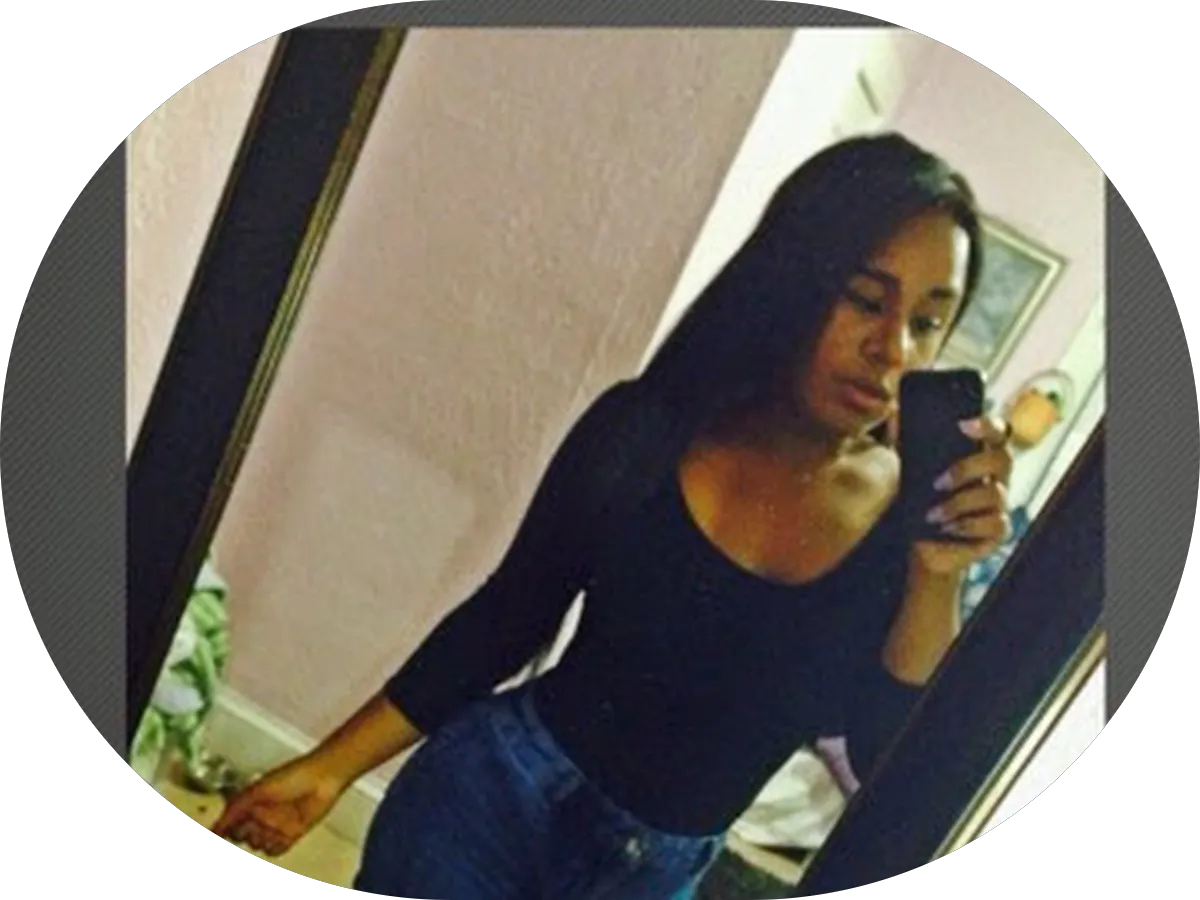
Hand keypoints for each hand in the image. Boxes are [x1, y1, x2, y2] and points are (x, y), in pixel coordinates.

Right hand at [211, 755, 347, 856]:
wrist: (322, 779)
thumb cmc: (291, 777)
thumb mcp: (257, 791)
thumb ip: (234, 810)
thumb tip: (214, 829)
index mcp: (251, 802)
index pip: (230, 823)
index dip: (225, 830)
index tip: (220, 836)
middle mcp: (262, 815)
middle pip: (243, 837)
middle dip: (245, 832)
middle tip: (255, 820)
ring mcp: (276, 826)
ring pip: (258, 844)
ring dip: (261, 837)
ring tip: (272, 821)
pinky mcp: (291, 835)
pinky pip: (276, 850)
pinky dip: (275, 845)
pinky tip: (281, 833)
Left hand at [911, 415, 1013, 575]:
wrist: (918, 545)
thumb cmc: (917, 501)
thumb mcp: (910, 470)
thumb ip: (907, 441)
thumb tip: (893, 413)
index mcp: (978, 456)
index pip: (997, 432)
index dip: (987, 424)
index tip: (963, 425)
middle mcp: (995, 477)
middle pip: (1002, 459)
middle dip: (967, 468)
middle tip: (937, 483)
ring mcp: (999, 504)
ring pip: (995, 494)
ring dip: (959, 503)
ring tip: (932, 514)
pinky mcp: (997, 530)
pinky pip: (995, 523)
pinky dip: (967, 525)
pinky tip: (946, 527)